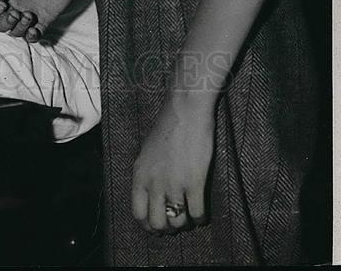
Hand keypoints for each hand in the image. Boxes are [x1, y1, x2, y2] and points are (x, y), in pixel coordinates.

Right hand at [0, 0, 89, 41]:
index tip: (2, 4)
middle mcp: (17, 2)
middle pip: (0, 23)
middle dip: (4, 22)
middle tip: (15, 12)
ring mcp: (31, 12)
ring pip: (15, 31)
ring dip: (18, 28)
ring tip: (29, 16)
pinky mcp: (46, 19)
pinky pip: (34, 36)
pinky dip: (31, 37)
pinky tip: (35, 29)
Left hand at [131, 92, 214, 233]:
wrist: (186, 111)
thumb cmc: (168, 127)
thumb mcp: (147, 152)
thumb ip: (147, 175)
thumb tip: (152, 197)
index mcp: (139, 174)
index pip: (138, 213)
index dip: (148, 225)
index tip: (157, 226)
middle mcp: (154, 182)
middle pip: (157, 223)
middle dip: (167, 229)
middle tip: (176, 223)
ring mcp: (174, 183)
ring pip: (178, 221)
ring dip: (185, 224)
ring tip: (189, 218)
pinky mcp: (194, 182)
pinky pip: (197, 213)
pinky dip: (201, 219)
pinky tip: (202, 214)